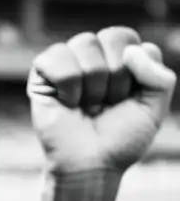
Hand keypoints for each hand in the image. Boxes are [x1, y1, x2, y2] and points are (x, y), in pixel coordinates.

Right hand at [29, 27, 175, 175]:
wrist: (89, 165)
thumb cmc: (120, 140)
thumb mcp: (153, 109)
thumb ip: (160, 77)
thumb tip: (132, 50)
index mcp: (120, 59)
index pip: (130, 37)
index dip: (133, 69)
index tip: (126, 98)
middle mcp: (93, 56)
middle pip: (112, 36)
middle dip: (116, 75)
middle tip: (106, 103)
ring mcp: (66, 63)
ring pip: (85, 43)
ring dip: (92, 83)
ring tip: (86, 105)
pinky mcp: (40, 74)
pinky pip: (55, 57)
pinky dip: (67, 84)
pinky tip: (66, 102)